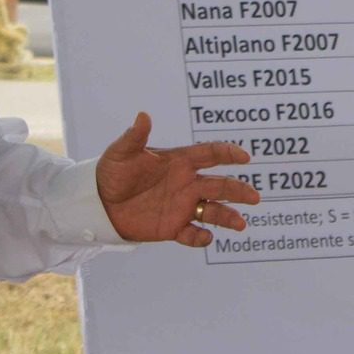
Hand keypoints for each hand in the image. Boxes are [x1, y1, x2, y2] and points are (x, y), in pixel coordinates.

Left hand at [94, 112, 260, 246]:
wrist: (100, 203)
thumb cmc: (112, 173)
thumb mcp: (121, 153)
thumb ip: (134, 137)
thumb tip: (143, 116)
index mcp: (179, 162)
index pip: (209, 154)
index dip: (228, 154)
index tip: (244, 157)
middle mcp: (187, 183)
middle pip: (220, 185)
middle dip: (238, 190)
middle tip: (254, 197)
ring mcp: (182, 206)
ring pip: (213, 211)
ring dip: (228, 216)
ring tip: (240, 224)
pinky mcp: (173, 227)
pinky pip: (191, 233)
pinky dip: (200, 237)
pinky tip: (205, 237)